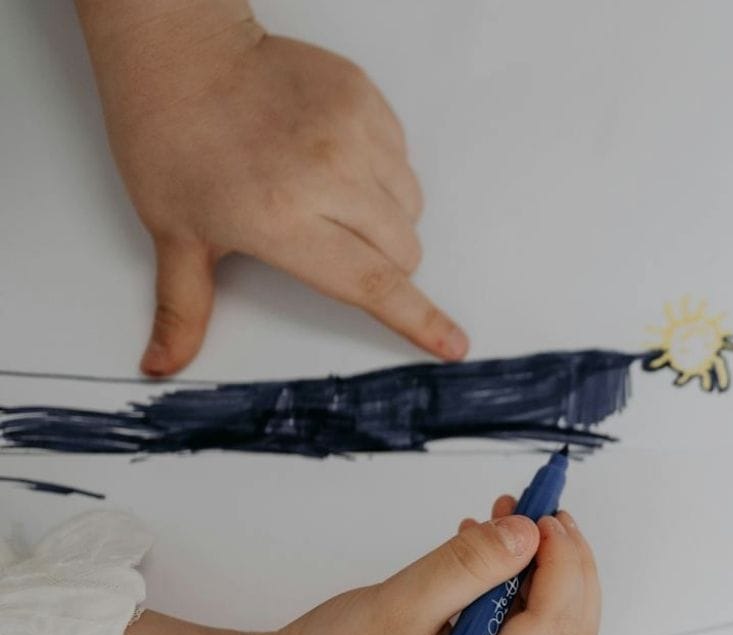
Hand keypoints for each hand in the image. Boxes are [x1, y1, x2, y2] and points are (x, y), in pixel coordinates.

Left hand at [74, 0, 466, 375]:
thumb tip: (161, 364)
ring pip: (410, 204)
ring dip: (386, 215)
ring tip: (330, 194)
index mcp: (281, 219)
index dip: (418, 320)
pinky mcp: (364, 99)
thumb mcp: (173, 232)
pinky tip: (332, 155)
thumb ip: (184, 306)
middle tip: (332, 239)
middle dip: (385, 261)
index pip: (372, 284)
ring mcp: (351, 133)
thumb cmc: (170, 139)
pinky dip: (380, 168)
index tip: (452, 345)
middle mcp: (327, 177)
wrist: (180, 53)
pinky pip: (401, 155)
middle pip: (403, 248)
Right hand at [82, 500, 599, 634]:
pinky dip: (527, 606)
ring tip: (514, 529)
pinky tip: (498, 567)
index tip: (547, 516)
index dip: (565, 567)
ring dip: (550, 584)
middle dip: (567, 571)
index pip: (554, 632)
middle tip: (542, 514)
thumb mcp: (394, 604)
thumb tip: (528, 535)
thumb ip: (465, 569)